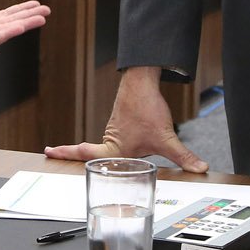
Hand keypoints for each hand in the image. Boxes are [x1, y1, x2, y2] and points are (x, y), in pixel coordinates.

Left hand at [0, 0, 48, 69]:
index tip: (35, 4)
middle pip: (10, 22)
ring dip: (24, 23)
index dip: (19, 10)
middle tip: (47, 11)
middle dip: (28, 16)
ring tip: (42, 17)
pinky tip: (20, 26)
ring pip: (6, 30)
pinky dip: (7, 33)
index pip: (3, 15)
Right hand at [44, 66, 207, 171]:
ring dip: (87, 150)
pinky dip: (104, 143)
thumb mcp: (166, 137)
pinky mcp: (122, 122)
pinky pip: (110, 137)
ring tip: (73, 153)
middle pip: (85, 150)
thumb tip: (200, 167)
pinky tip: (115, 147)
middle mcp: (111, 140)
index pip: (87, 156)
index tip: (50, 151)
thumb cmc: (146, 107)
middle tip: (51, 151)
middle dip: (69, 152)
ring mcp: (115, 130)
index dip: (69, 155)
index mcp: (115, 148)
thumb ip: (183, 156)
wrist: (143, 81)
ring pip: (100, 145)